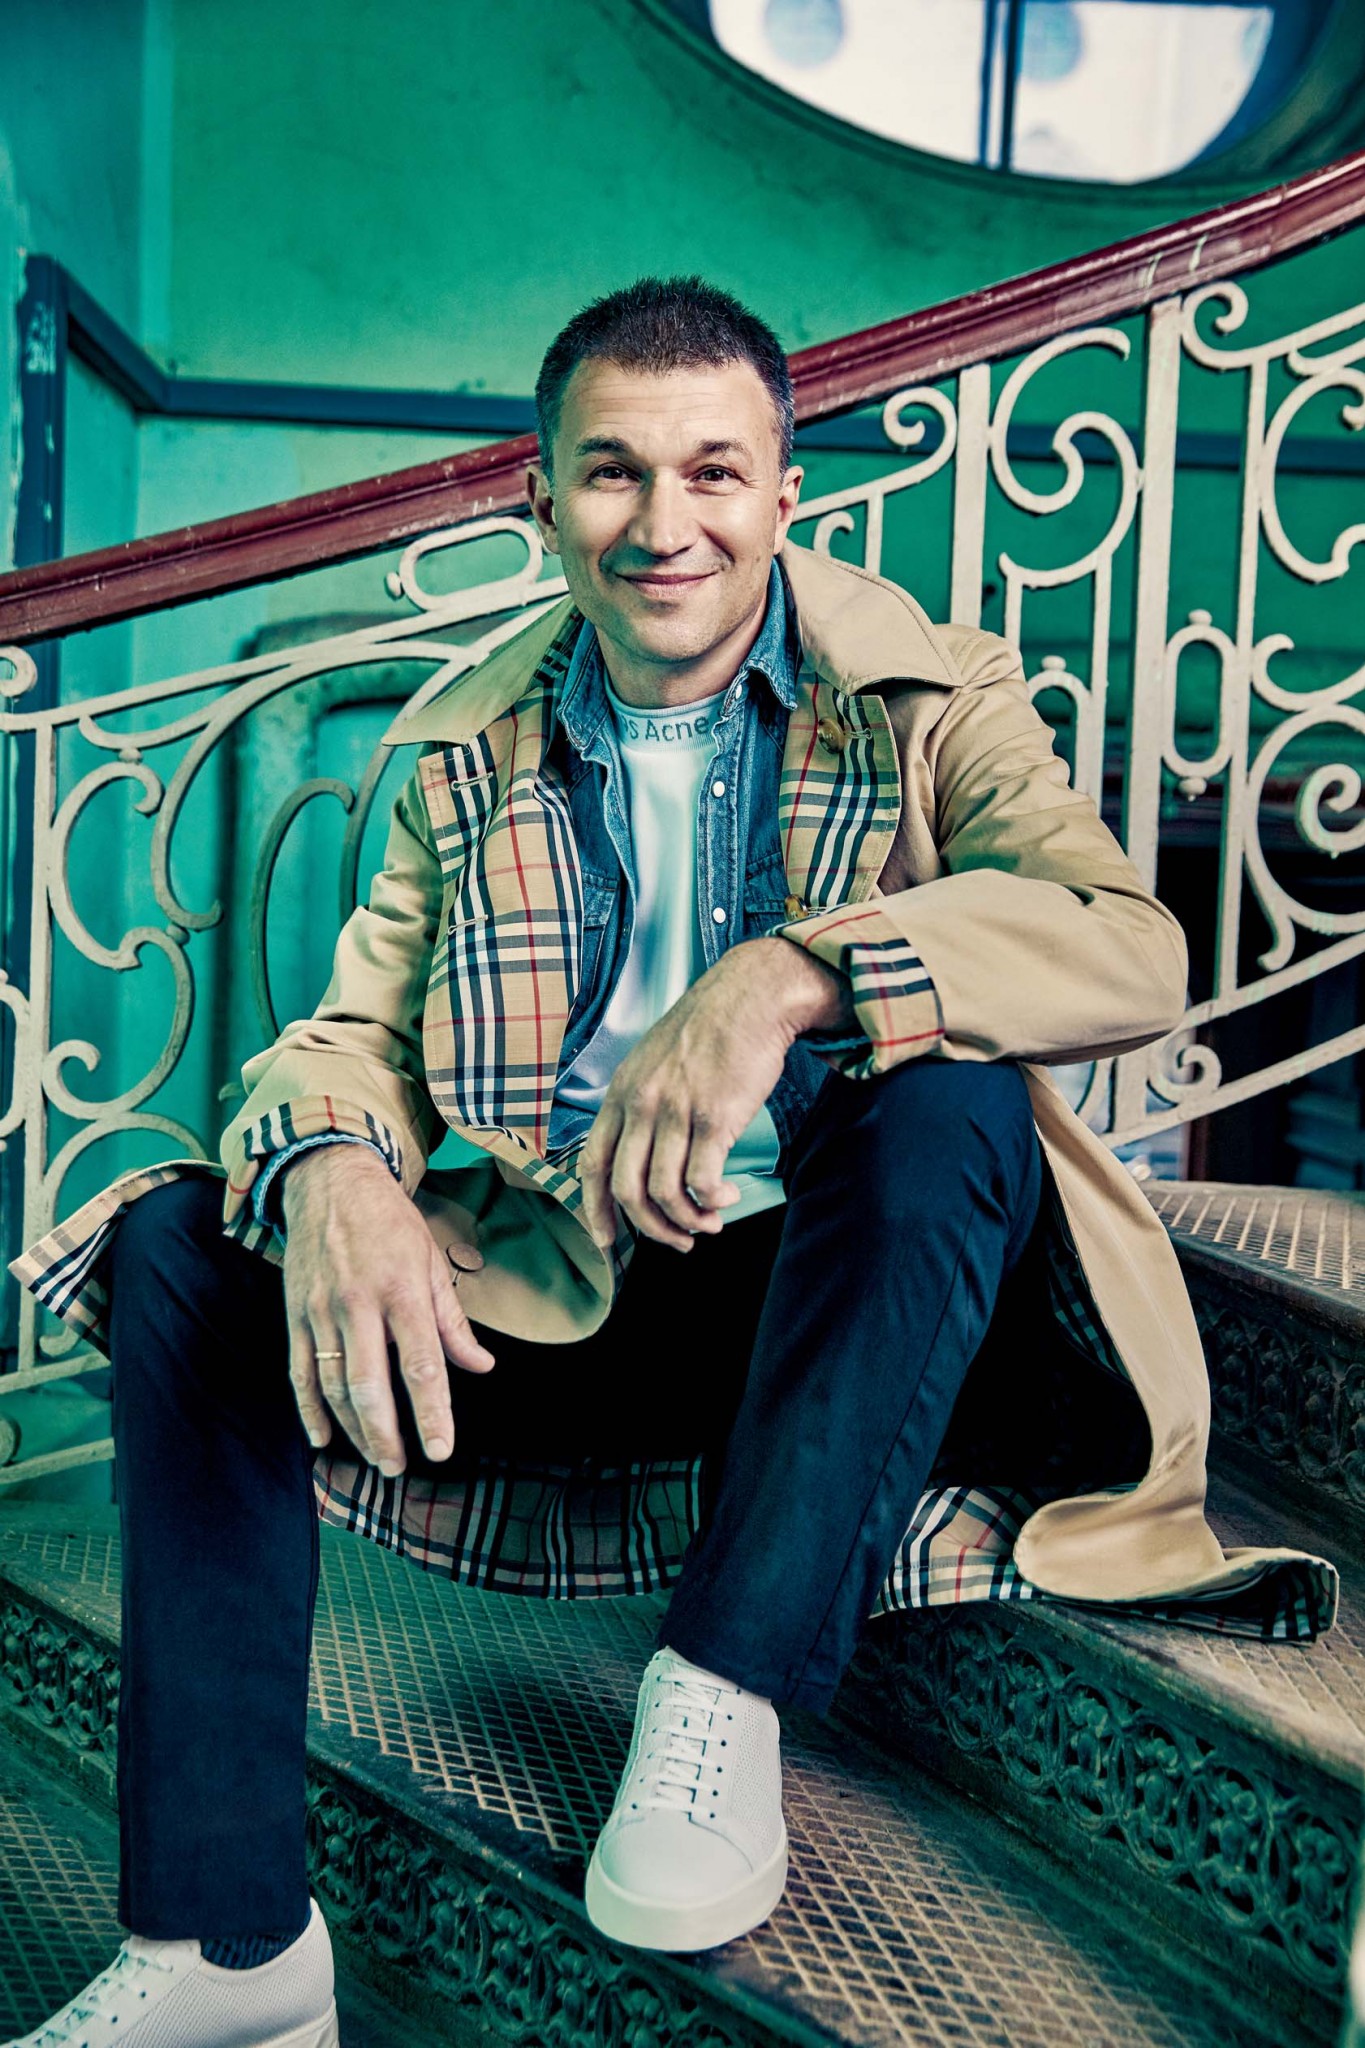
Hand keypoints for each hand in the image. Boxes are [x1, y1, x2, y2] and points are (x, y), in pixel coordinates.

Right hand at [280, 1145, 492, 1474]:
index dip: (432, 1412)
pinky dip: (309, 1409)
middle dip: (385, 1434)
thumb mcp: (431, 1260)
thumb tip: (480, 1367)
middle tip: (400, 1467)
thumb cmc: (389, 1222)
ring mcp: (321, 1311)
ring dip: (353, 1429)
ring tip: (376, 1458)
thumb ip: (452, 1321)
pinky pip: (299, 1371)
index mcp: (402, 1290)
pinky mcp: (294, 1313)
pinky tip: (324, 1437)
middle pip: (370, 1385)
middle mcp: (359, 1303)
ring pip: (333, 1385)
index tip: (440, 1449)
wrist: (329, 1180)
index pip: (421, 1364)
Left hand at [578, 936, 852, 1251]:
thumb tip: (645, 1151)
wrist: (751, 996)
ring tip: (710, 1223)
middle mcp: (641, 1105)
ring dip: (687, 1221)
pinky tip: (728, 1197)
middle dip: (651, 1229)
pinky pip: (702, 1182)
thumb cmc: (709, 1028)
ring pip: (664, 1193)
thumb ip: (642, 1102)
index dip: (595, 1210)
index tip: (606, 1240)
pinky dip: (713, 1201)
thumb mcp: (654, 1059)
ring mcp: (675, 1112)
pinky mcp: (714, 1118)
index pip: (592, 1165)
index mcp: (621, 1093)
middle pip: (627, 1190)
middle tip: (677, 1241)